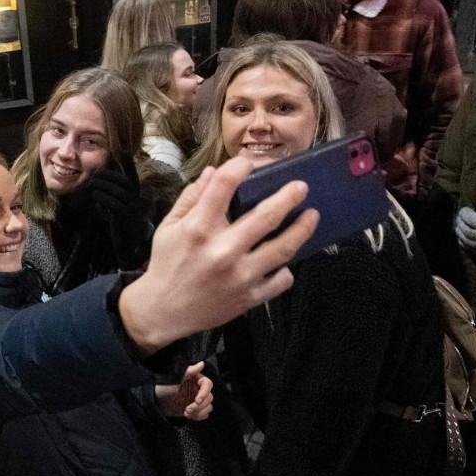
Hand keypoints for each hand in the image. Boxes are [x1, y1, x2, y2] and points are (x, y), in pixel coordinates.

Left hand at [86, 165, 151, 267]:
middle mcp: (135, 198)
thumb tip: (96, 179)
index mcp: (134, 194)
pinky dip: (103, 198)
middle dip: (108, 174)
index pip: (132, 175)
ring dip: (102, 186)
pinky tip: (95, 196)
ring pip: (118, 191)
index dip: (128, 163)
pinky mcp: (124, 217)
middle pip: (123, 181)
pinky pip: (114, 203)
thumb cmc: (121, 221)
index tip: (124, 150)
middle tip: (95, 173)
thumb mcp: (117, 204)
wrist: (129, 242)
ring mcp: (131, 208)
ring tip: (91, 184)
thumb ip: (111, 192)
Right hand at [119, 157, 318, 352]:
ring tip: (312, 215)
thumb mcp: (169, 226)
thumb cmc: (167, 264)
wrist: (163, 312)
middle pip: (266, 216)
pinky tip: (283, 260)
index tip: (249, 163)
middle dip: (289, 197)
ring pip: (282, 248)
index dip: (240, 167)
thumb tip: (213, 172)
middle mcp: (222, 250)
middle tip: (301, 187)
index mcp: (198, 229)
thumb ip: (191, 198)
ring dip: (302, 229)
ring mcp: (239, 276)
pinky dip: (285, 269)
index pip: (224, 186)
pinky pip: (280, 280)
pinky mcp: (249, 297)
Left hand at [155, 361, 213, 419]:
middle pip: (209, 397)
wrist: (157, 403)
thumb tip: (202, 363)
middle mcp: (199, 389)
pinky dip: (198, 416)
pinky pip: (205, 414)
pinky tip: (188, 415)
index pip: (208, 384)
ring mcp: (198, 400)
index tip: (197, 401)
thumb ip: (189, 371)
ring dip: (199, 412)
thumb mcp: (176, 378)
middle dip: (199, 406)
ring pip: (209, 406)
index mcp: (196, 379)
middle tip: (187, 409)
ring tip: (186, 412)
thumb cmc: (164, 387)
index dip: (204, 393)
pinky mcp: (196, 410)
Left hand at [455, 203, 475, 266]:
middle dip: (460, 221)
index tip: (464, 210)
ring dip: (459, 232)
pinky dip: (462, 243)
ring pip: (464, 238)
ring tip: (458, 227)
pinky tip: (461, 239)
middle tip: (459, 217)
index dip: (463, 212)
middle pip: (464, 228)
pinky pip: (468, 248)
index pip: (468, 217)